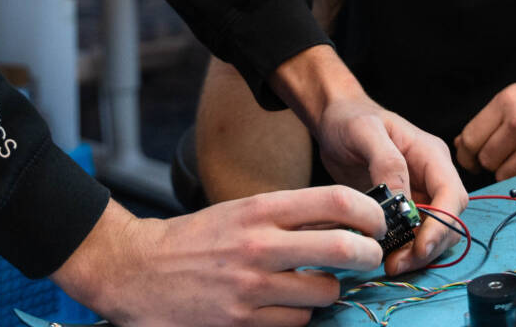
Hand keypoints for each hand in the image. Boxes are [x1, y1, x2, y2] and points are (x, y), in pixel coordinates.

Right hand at [53, 191, 384, 326]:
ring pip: (324, 292)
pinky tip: (287, 307)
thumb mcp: (241, 212)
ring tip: (316, 285)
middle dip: (368, 255)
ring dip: (329, 291)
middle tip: (370, 258)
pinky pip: (297, 323)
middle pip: (343, 248)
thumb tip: (346, 222)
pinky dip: (300, 317)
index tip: (376, 222)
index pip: (335, 200)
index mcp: (260, 208)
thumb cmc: (198, 239)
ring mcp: (251, 286)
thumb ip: (289, 216)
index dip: (369, 212)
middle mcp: (259, 244)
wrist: (138, 270)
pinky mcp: (241, 321)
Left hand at [312, 94, 467, 275]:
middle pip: (448, 220)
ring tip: (389, 265)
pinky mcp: (403, 208)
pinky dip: (404, 250)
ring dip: (417, 254)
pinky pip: (413, 235)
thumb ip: (387, 162)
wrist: (334, 121)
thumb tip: (402, 200)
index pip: (452, 195)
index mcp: (431, 155)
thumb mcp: (364, 132)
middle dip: (429, 246)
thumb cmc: (350, 119)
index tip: (421, 247)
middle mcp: (432, 176)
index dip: (443, 224)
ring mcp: (419, 193)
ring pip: (434, 233)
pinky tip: (384, 256)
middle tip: (397, 264)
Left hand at [454, 70, 515, 181]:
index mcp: (509, 100)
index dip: (469, 151)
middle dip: (491, 161)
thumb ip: (497, 115)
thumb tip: (466, 144)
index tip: (474, 156)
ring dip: (511, 170)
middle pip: (484, 160)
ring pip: (503, 175)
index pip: (469, 138)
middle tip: (509, 153)